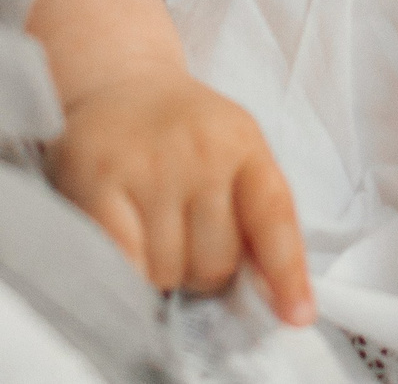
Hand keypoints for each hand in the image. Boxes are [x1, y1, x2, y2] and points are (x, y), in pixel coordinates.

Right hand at [48, 66, 313, 325]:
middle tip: (184, 238)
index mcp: (243, 142)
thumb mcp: (234, 150)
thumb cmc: (184, 130)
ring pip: (169, 270)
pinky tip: (126, 248)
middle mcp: (200, 150)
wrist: (118, 82)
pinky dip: (129, 271)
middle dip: (202, 269)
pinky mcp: (100, 178)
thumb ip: (256, 213)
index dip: (286, 272)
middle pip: (216, 262)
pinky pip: (125, 261)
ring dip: (161, 271)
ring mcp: (149, 163)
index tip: (297, 315)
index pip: (273, 216)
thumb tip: (271, 294)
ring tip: (151, 232)